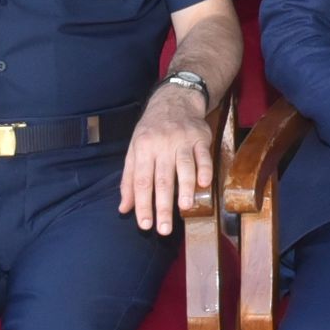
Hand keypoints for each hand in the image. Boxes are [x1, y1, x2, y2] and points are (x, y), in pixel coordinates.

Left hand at [118, 82, 217, 232]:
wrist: (174, 100)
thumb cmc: (151, 131)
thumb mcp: (134, 150)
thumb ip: (129, 180)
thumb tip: (124, 208)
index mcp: (142, 149)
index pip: (141, 181)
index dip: (142, 204)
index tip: (144, 225)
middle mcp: (161, 145)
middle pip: (162, 179)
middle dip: (162, 206)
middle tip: (164, 229)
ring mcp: (182, 140)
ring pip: (183, 167)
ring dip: (184, 188)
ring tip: (184, 208)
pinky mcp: (200, 137)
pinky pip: (203, 155)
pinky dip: (205, 169)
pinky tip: (205, 184)